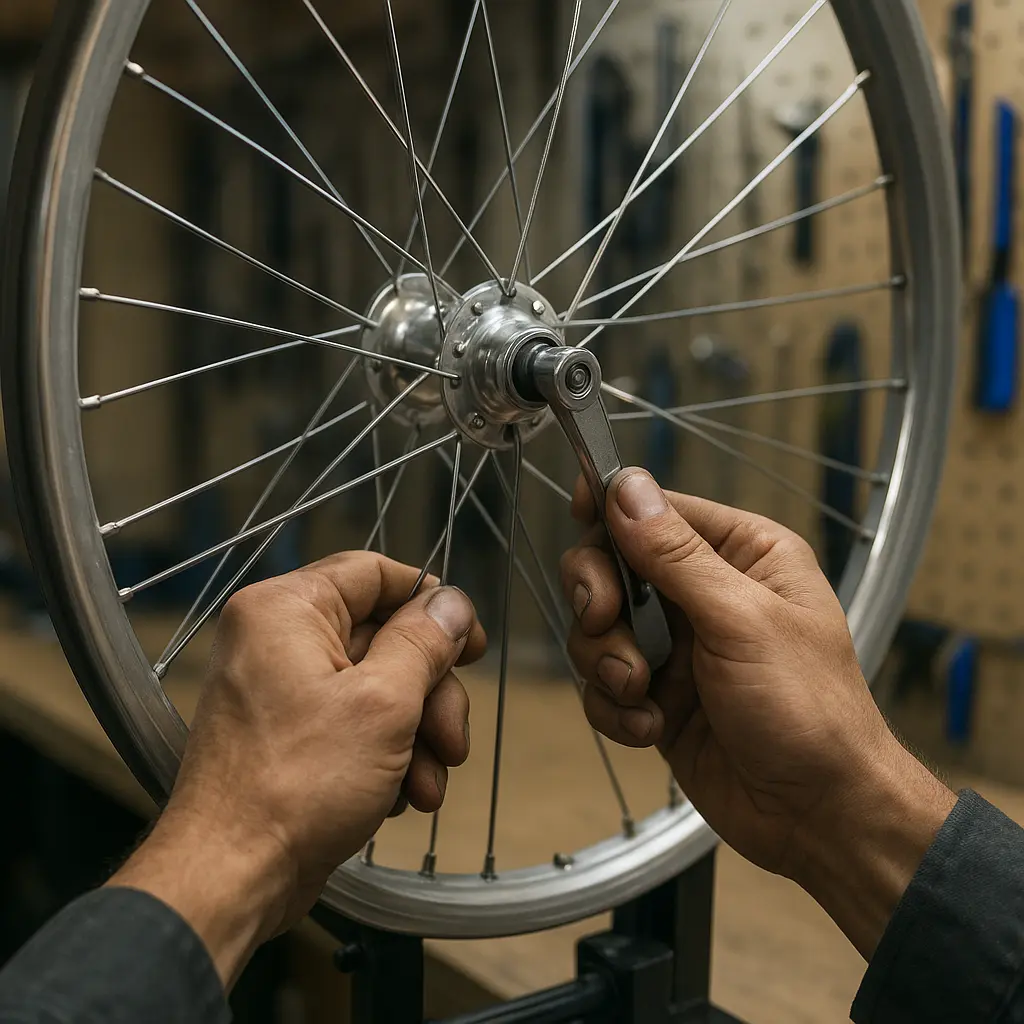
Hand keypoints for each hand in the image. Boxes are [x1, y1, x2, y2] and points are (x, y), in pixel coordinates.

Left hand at [110, 552, 484, 984]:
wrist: (230, 878)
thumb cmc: (295, 786)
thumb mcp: (383, 703)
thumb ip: (424, 642)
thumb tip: (451, 603)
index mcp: (286, 610)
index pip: (374, 573)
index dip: (431, 603)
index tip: (471, 642)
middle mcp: (276, 640)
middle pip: (383, 638)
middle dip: (430, 694)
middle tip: (452, 738)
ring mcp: (279, 690)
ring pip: (376, 687)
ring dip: (416, 734)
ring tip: (429, 785)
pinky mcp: (286, 736)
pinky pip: (352, 723)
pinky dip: (386, 755)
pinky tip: (403, 796)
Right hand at [561, 469, 954, 957]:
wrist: (820, 817)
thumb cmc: (809, 710)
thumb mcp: (742, 621)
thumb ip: (676, 555)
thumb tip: (626, 486)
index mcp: (743, 553)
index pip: (658, 509)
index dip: (613, 510)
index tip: (580, 514)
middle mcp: (705, 592)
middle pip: (612, 564)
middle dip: (600, 598)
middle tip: (605, 622)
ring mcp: (677, 646)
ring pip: (598, 628)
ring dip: (607, 661)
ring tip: (644, 694)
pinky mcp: (657, 696)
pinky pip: (602, 684)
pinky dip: (615, 708)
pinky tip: (650, 728)